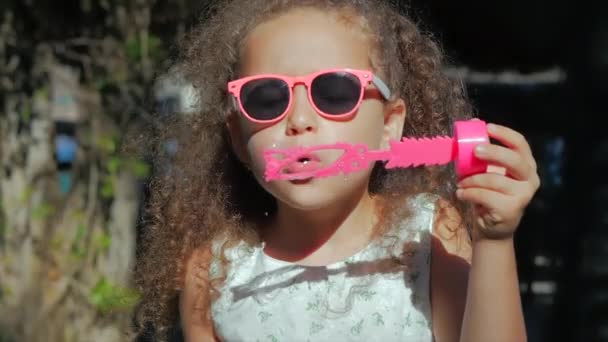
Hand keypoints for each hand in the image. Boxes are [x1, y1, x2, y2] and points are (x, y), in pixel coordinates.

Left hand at [456, 123, 539, 239]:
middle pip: (514, 160)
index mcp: (526, 165)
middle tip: (475, 150)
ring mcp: (523, 195)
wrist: (492, 226)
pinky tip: (461, 194)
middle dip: (493, 153)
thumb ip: (482, 152)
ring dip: (471, 180)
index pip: (520, 144)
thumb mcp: (486, 171)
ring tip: (460, 183)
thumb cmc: (489, 193)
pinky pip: (484, 195)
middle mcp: (530, 179)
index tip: (488, 127)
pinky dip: (468, 193)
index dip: (505, 134)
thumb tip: (472, 124)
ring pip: (493, 179)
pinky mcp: (511, 209)